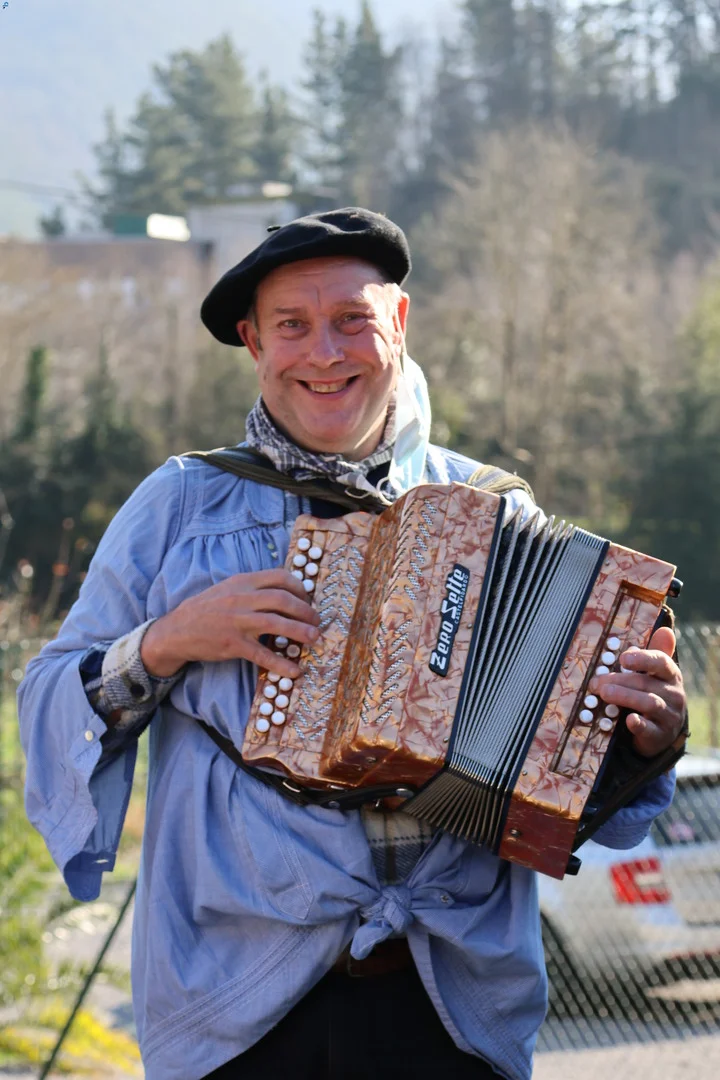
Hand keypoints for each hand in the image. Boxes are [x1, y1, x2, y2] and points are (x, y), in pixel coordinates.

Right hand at [140, 568, 320, 679]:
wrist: (177, 630)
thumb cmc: (206, 609)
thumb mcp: (228, 588)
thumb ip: (253, 587)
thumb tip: (285, 592)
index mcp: (242, 582)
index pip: (280, 577)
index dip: (300, 587)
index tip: (308, 598)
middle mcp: (241, 599)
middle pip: (283, 600)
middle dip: (306, 610)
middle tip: (317, 621)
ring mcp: (237, 622)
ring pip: (276, 623)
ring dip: (300, 632)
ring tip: (314, 639)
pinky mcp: (233, 645)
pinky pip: (262, 655)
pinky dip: (281, 663)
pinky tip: (294, 670)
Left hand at [589, 626, 686, 757]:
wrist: (662, 731)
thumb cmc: (653, 695)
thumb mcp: (654, 675)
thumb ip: (653, 654)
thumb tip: (665, 629)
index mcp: (671, 675)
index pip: (661, 662)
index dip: (643, 659)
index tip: (623, 658)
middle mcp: (674, 694)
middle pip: (646, 683)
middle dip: (619, 680)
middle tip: (596, 682)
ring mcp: (669, 715)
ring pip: (648, 703)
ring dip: (624, 697)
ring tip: (604, 693)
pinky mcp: (660, 735)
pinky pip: (649, 729)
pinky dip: (638, 724)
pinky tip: (627, 719)